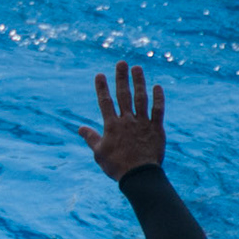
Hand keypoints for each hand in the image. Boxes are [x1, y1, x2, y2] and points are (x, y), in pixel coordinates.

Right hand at [78, 61, 164, 181]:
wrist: (139, 176)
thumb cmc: (117, 166)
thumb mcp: (99, 153)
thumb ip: (91, 138)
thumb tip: (80, 128)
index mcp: (112, 126)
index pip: (105, 102)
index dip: (102, 88)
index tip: (100, 74)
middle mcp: (127, 121)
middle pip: (124, 95)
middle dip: (121, 78)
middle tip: (121, 62)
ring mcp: (143, 124)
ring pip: (141, 99)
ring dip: (139, 82)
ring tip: (137, 68)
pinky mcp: (156, 129)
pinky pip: (158, 111)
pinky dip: (158, 99)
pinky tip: (157, 87)